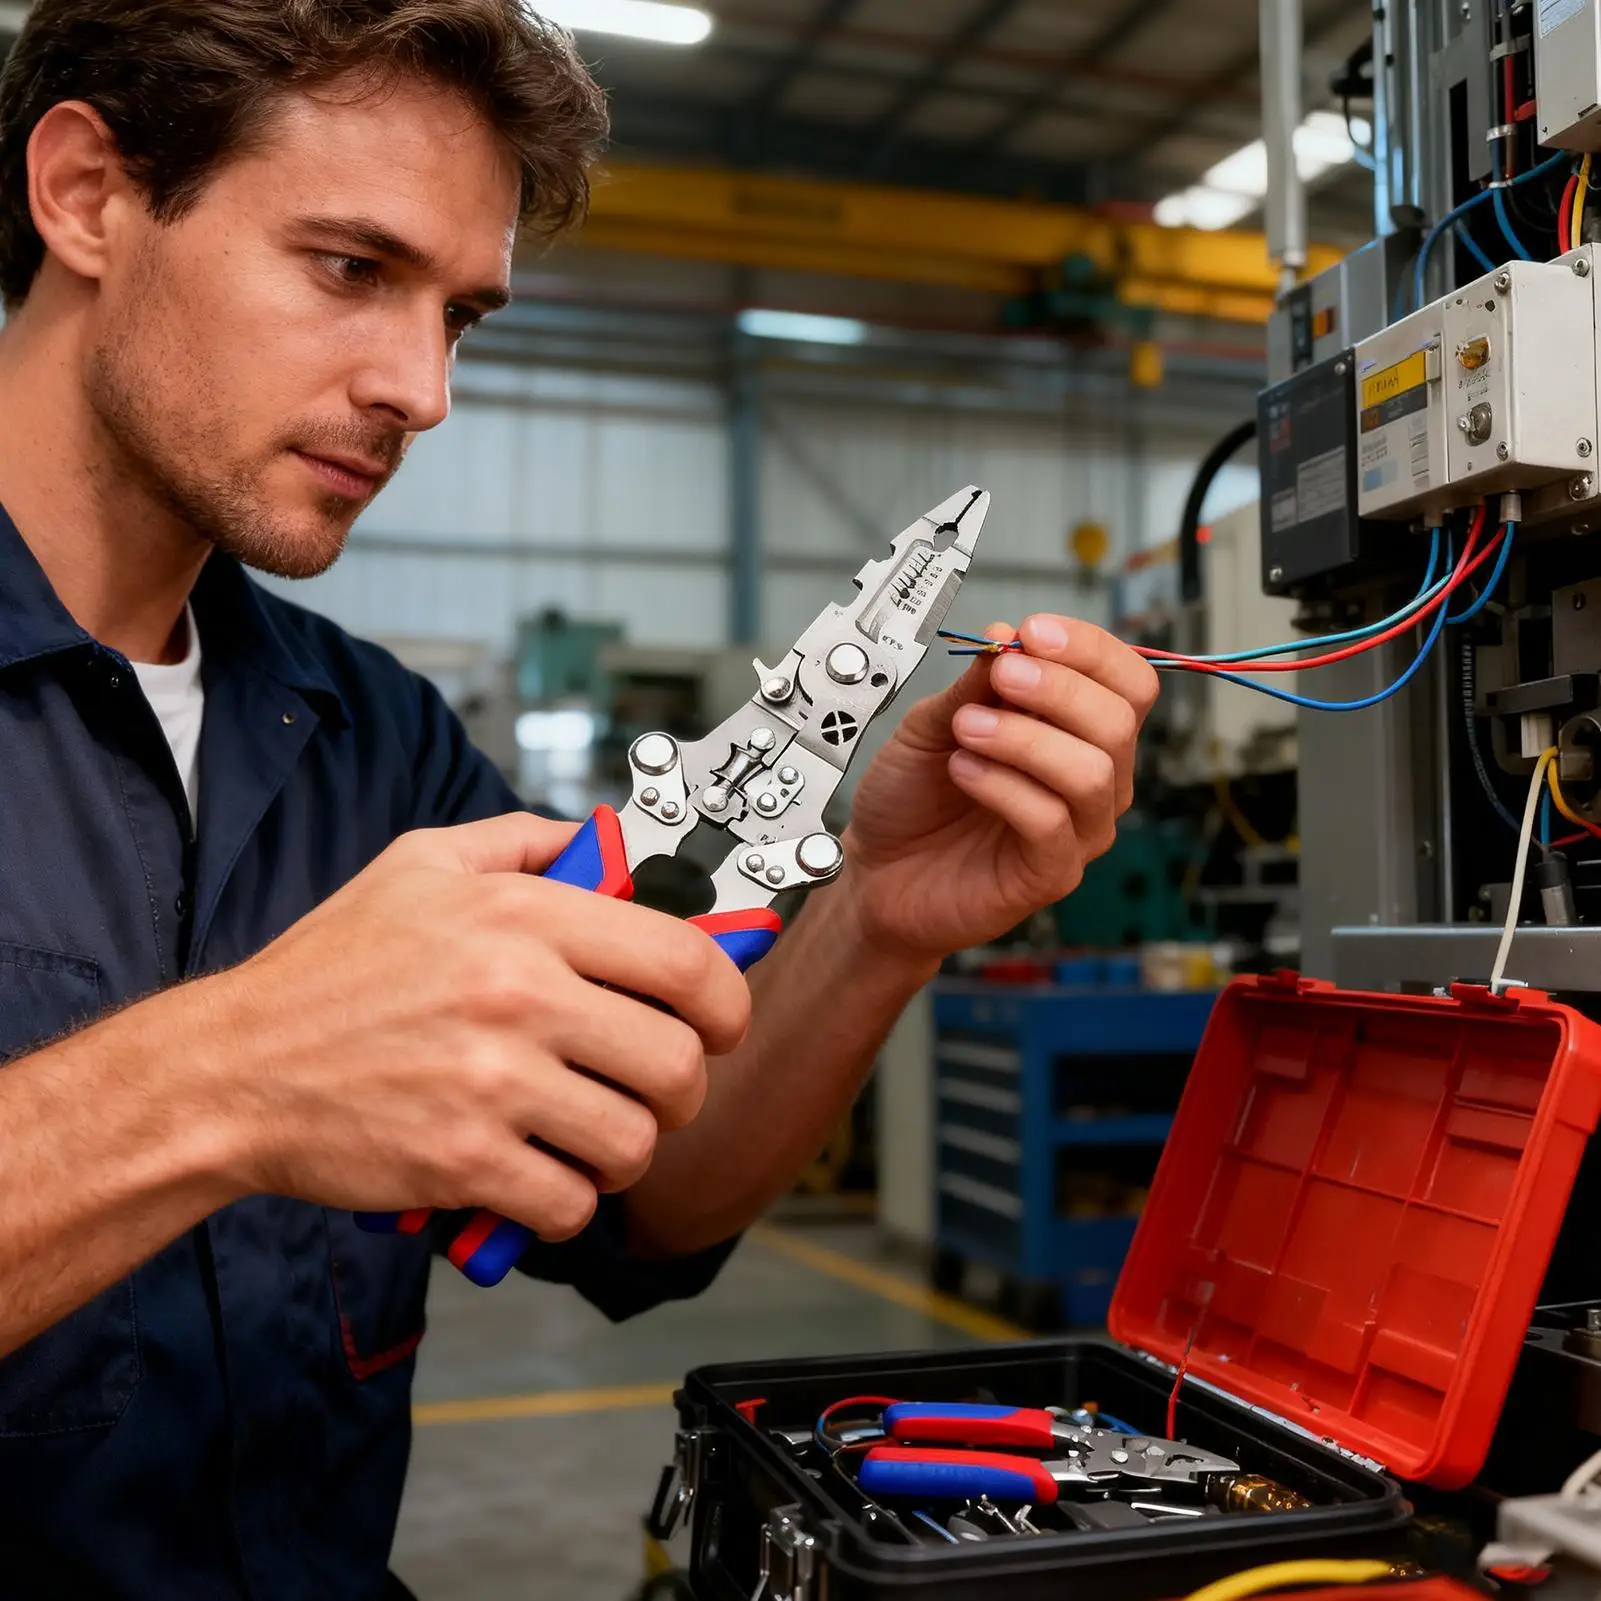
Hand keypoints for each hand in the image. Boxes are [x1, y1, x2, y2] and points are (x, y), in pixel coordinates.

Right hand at [195, 814, 751, 1239]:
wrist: (234, 1069)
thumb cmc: (330, 970)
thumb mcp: (422, 865)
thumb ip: (524, 841)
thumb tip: (604, 846)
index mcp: (523, 916)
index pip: (685, 960)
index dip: (729, 1000)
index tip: (723, 1022)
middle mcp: (519, 995)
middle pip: (677, 1062)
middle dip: (681, 1087)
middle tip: (651, 1088)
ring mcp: (493, 1083)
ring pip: (634, 1140)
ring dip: (625, 1148)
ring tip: (588, 1133)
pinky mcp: (463, 1162)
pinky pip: (571, 1204)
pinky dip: (566, 1203)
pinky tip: (538, 1176)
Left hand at [841, 614, 1158, 961]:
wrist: (876, 867)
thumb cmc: (915, 795)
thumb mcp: (937, 721)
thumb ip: (977, 683)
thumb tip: (1008, 635)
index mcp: (1079, 734)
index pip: (1128, 683)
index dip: (1090, 650)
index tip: (1032, 632)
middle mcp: (1094, 780)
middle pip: (1119, 721)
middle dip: (1059, 687)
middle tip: (1001, 675)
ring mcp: (1078, 832)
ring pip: (1093, 772)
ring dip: (1026, 738)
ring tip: (966, 729)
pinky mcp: (1051, 875)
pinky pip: (1051, 822)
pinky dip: (1003, 786)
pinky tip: (963, 771)